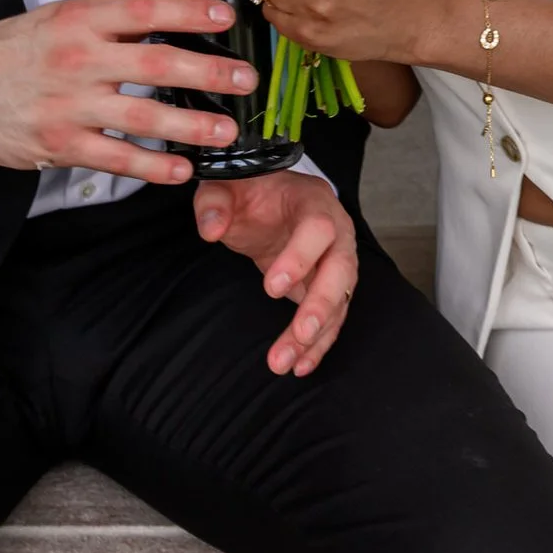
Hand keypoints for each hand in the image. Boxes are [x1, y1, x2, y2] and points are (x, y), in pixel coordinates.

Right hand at [0, 0, 253, 183]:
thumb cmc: (16, 50)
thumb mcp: (59, 18)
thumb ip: (110, 22)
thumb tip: (171, 23)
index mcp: (80, 19)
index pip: (145, 10)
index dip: (190, 14)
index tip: (227, 19)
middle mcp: (79, 58)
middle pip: (156, 64)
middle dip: (208, 73)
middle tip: (246, 79)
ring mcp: (71, 104)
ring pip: (144, 117)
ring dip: (191, 127)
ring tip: (226, 131)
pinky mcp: (62, 143)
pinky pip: (117, 158)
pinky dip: (152, 166)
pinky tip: (181, 170)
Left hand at [195, 172, 358, 375]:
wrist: (268, 199)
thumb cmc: (251, 192)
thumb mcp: (225, 186)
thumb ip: (214, 203)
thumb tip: (211, 229)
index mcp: (314, 202)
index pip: (318, 229)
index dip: (300, 259)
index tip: (271, 288)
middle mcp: (336, 233)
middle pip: (341, 270)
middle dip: (321, 305)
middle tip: (299, 334)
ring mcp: (336, 262)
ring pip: (339, 302)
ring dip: (316, 336)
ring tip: (285, 363)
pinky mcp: (327, 288)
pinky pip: (331, 319)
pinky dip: (317, 344)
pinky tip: (299, 365)